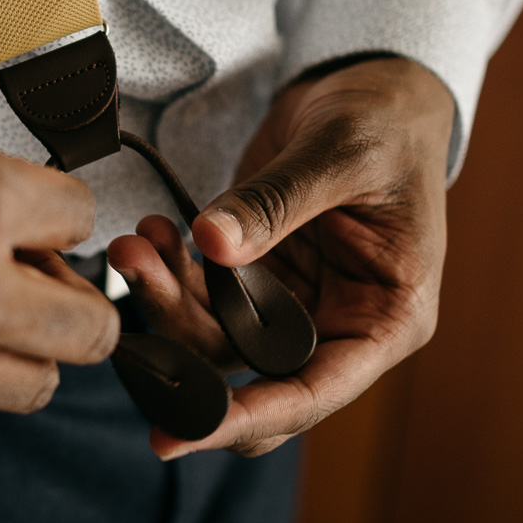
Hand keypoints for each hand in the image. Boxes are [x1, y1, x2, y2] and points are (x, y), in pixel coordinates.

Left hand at [107, 56, 452, 457]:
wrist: (370, 90)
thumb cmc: (386, 125)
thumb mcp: (342, 155)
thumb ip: (278, 203)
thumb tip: (212, 244)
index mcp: (387, 320)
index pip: (313, 392)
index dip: (247, 418)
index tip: (181, 432)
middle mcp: (337, 327)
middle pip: (250, 375)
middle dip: (184, 346)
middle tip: (135, 280)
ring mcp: (292, 305)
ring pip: (213, 339)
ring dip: (165, 300)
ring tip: (135, 244)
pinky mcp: (257, 278)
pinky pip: (201, 297)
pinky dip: (170, 273)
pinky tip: (152, 234)